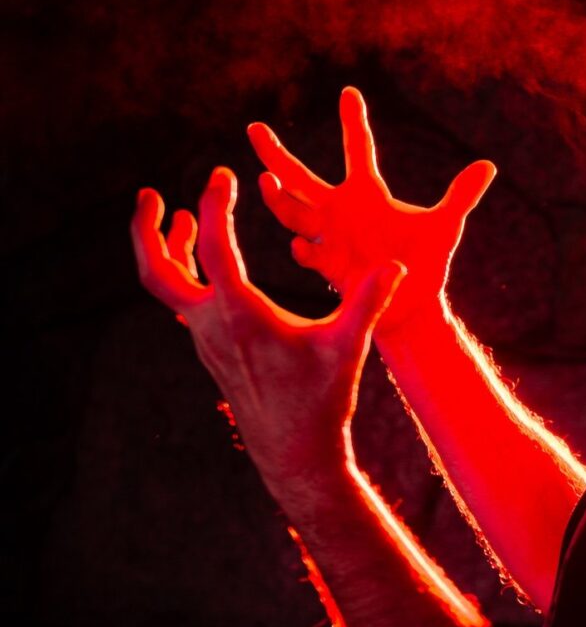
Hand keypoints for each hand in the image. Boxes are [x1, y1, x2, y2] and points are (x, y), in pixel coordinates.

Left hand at [131, 167, 405, 501]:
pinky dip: (187, 275)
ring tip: (177, 218)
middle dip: (147, 230)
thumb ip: (369, 302)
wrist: (295, 452)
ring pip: (167, 288)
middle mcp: (212, 326)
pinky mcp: (212, 352)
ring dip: (166, 250)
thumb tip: (397, 265)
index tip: (224, 174)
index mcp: (240, 315)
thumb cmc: (322, 400)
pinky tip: (208, 266)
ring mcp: (206, 341)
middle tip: (150, 194)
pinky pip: (185, 304)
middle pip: (157, 270)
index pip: (213, 246)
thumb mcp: (348, 347)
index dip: (215, 204)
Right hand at [248, 87, 493, 337]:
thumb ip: (461, 195)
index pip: (357, 149)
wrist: (414, 305)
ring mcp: (329, 237)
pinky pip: (309, 254)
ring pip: (291, 212)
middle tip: (254, 127)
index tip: (350, 92)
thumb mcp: (445, 226)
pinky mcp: (328, 267)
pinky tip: (301, 244)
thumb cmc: (426, 262)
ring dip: (278, 198)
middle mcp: (340, 211)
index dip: (353, 122)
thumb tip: (488, 165)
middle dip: (276, 154)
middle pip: (300, 176)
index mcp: (367, 193)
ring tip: (266, 180)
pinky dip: (304, 249)